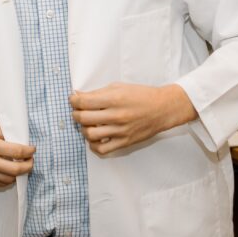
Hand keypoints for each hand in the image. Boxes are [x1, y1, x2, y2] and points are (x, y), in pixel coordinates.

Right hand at [0, 113, 33, 186]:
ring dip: (18, 174)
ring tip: (20, 166)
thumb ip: (3, 134)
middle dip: (29, 166)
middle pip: (16, 170)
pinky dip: (6, 179)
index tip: (32, 149)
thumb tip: (19, 142)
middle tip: (31, 161)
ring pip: (8, 180)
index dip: (29, 151)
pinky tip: (8, 173)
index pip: (17, 152)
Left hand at [70, 83, 197, 156]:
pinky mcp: (125, 142)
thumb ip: (98, 92)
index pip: (83, 102)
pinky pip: (102, 149)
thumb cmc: (142, 96)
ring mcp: (120, 131)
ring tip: (88, 124)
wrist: (163, 108)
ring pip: (89, 134)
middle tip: (79, 111)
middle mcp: (117, 115)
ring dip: (83, 129)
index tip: (73, 99)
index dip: (73, 100)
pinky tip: (95, 138)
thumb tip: (78, 95)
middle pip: (83, 118)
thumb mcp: (120, 87)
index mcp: (115, 99)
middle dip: (76, 113)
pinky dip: (93, 145)